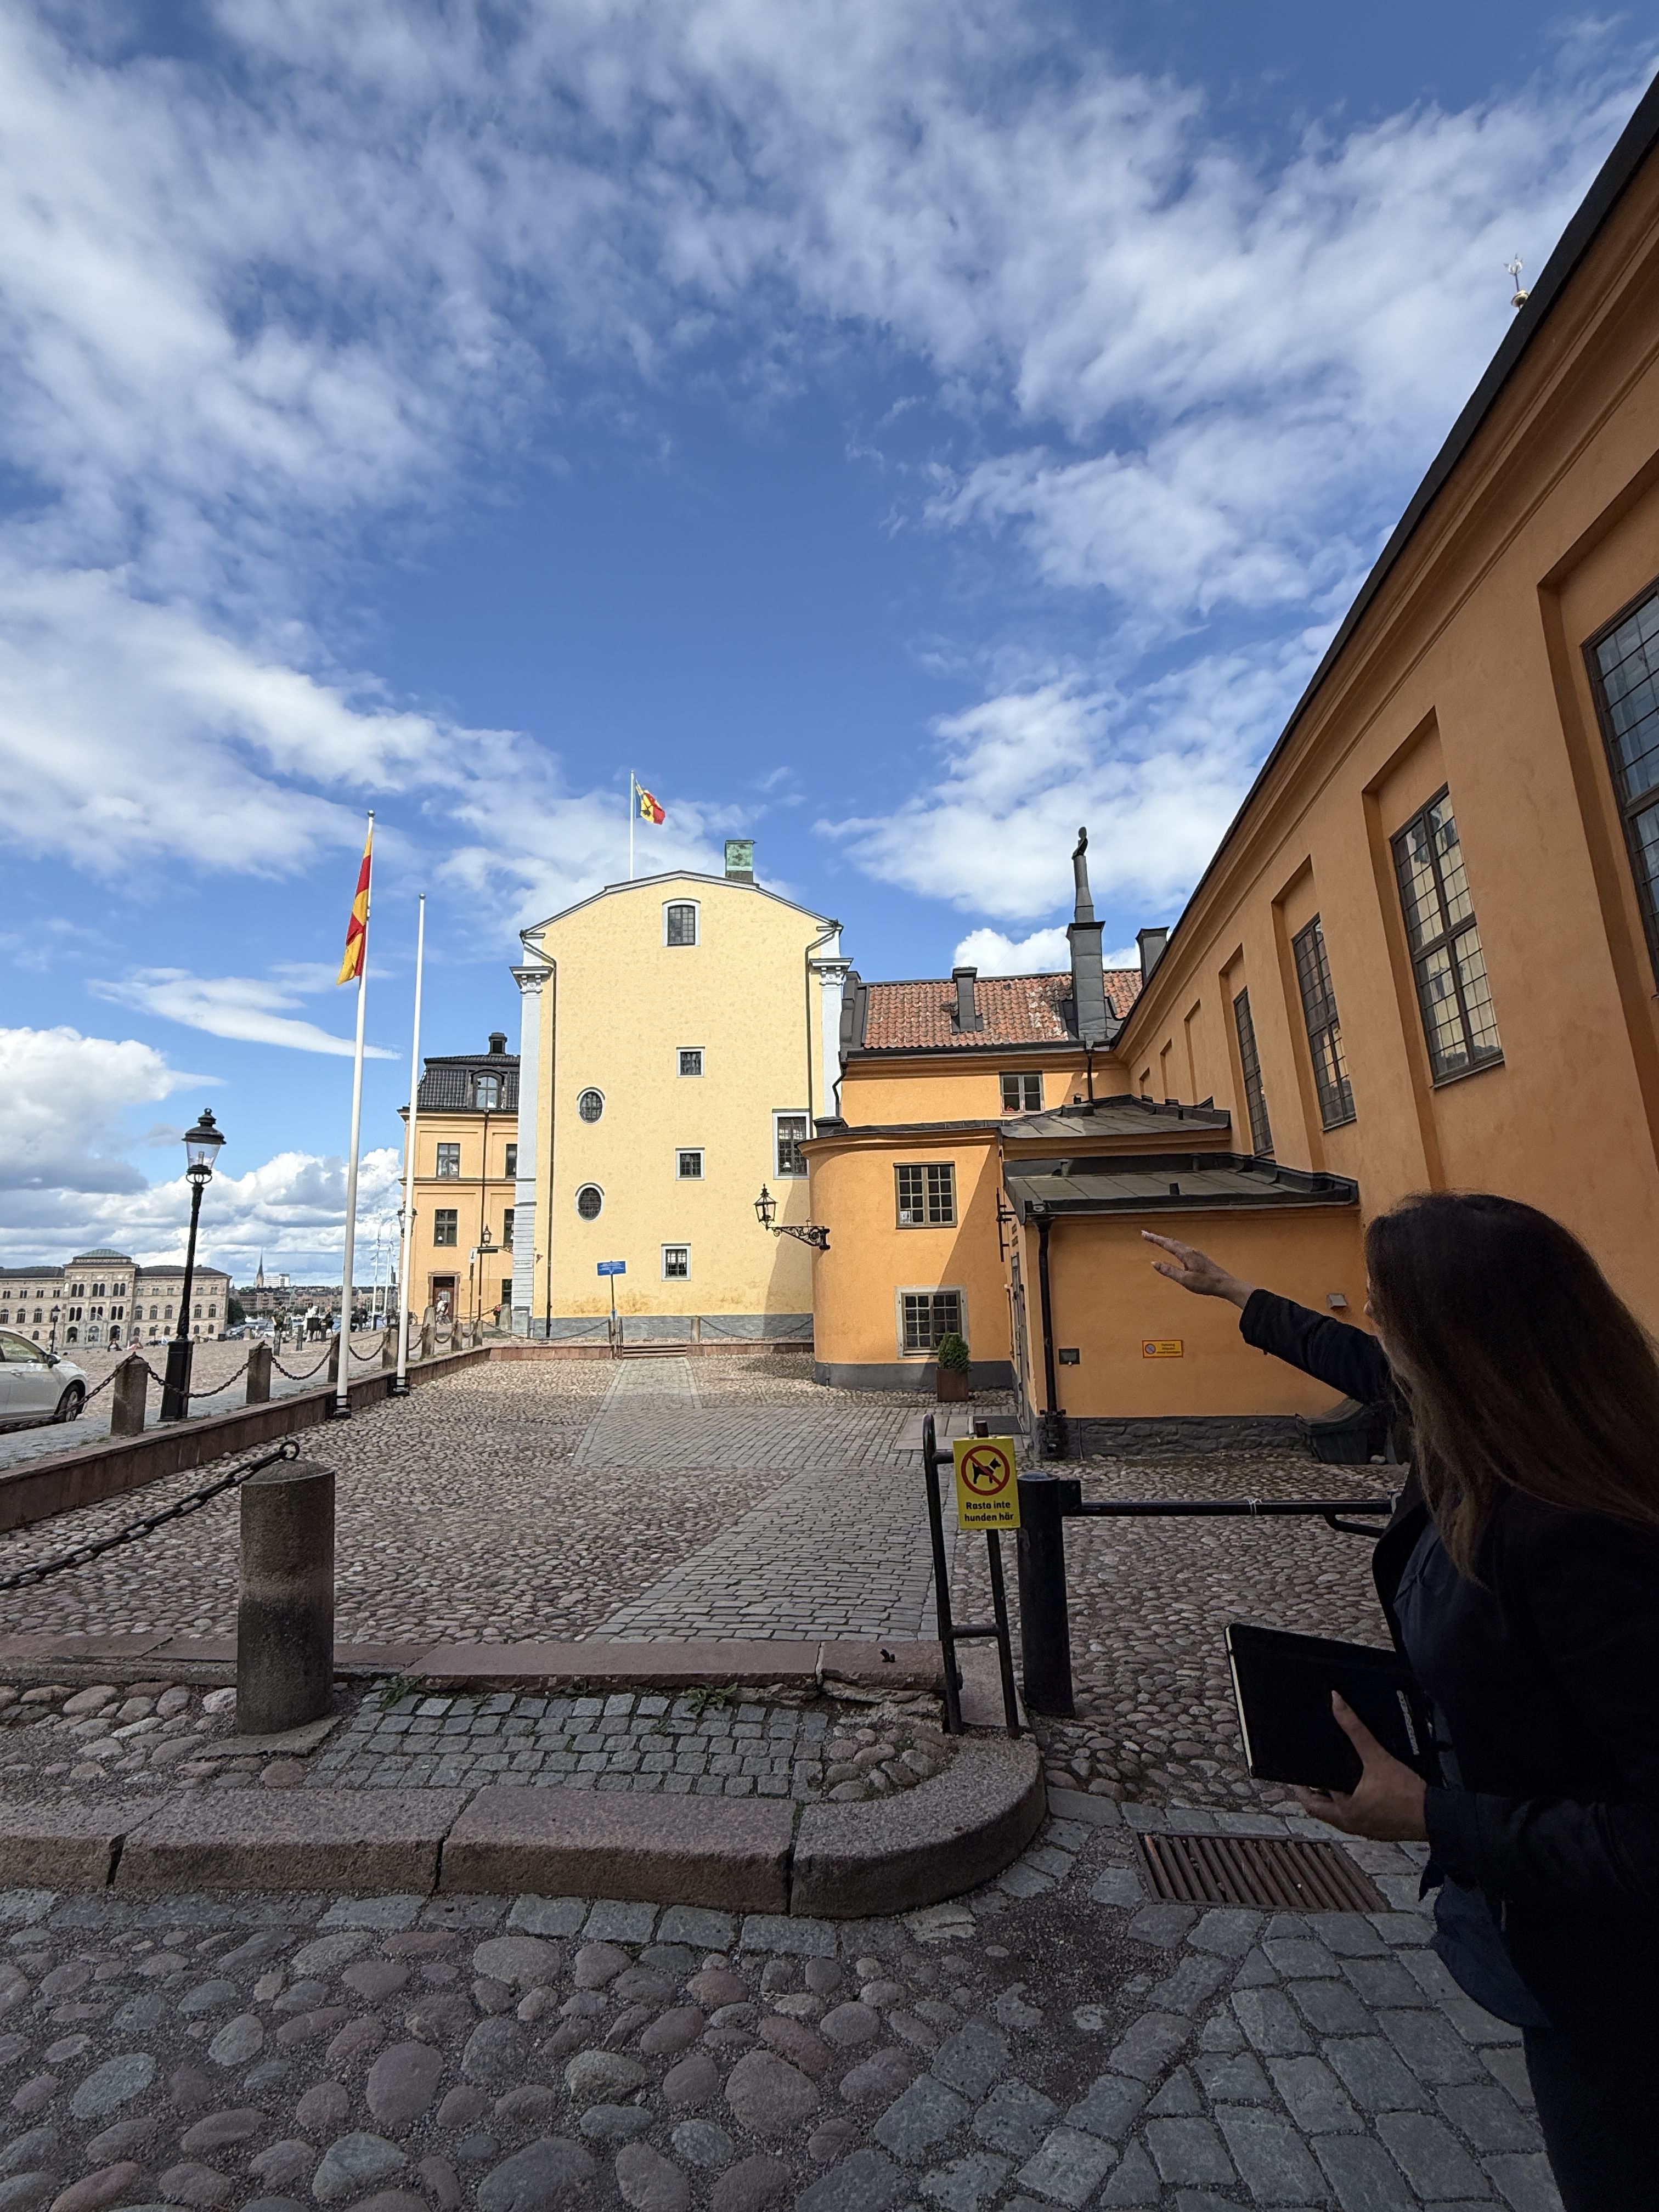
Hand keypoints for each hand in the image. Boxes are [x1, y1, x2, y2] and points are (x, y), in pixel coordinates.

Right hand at [1141, 1231, 1254, 1307]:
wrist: (1225, 1284)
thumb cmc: (1206, 1283)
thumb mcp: (1185, 1280)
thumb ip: (1169, 1271)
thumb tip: (1154, 1263)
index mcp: (1186, 1254)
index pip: (1166, 1244)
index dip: (1154, 1239)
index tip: (1144, 1234)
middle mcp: (1191, 1251)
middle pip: (1171, 1242)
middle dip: (1158, 1238)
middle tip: (1146, 1235)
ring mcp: (1196, 1254)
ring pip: (1178, 1244)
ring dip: (1166, 1242)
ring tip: (1158, 1240)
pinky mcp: (1200, 1258)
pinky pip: (1183, 1248)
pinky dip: (1174, 1246)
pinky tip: (1176, 1250)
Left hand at [1293, 1694, 1428, 1841]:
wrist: (1436, 1817)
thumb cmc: (1409, 1796)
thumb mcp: (1378, 1757)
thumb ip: (1355, 1729)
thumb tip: (1337, 1704)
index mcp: (1344, 1812)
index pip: (1312, 1799)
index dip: (1303, 1785)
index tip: (1297, 1773)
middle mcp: (1351, 1824)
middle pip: (1320, 1811)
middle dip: (1312, 1794)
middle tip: (1307, 1777)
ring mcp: (1365, 1830)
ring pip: (1338, 1817)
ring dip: (1331, 1801)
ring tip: (1330, 1780)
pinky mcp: (1379, 1830)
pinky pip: (1356, 1819)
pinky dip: (1350, 1806)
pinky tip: (1358, 1793)